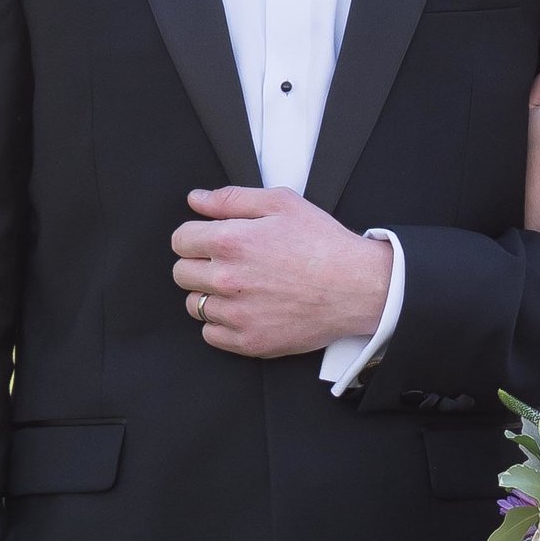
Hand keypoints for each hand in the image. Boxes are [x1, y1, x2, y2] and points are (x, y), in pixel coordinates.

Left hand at [171, 186, 392, 357]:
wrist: (358, 287)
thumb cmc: (324, 244)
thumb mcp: (282, 204)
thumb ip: (232, 199)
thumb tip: (196, 200)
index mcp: (230, 241)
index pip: (180, 240)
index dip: (194, 237)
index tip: (210, 242)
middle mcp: (227, 279)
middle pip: (181, 273)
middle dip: (199, 265)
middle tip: (227, 264)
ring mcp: (237, 314)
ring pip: (195, 305)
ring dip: (209, 296)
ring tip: (239, 288)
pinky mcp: (249, 341)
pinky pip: (211, 335)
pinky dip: (221, 324)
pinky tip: (244, 311)